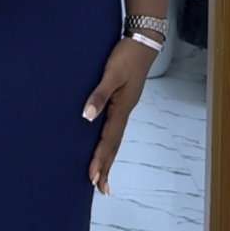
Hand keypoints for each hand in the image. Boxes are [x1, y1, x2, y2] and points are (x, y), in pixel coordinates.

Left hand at [81, 37, 159, 193]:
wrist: (143, 42)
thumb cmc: (126, 56)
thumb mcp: (111, 73)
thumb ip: (99, 95)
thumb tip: (86, 117)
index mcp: (121, 108)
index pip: (108, 140)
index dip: (100, 159)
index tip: (92, 177)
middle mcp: (124, 112)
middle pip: (114, 145)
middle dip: (106, 166)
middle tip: (100, 188)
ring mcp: (125, 108)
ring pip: (115, 139)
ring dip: (108, 157)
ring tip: (102, 176)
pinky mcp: (123, 101)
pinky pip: (115, 128)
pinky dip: (110, 142)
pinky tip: (105, 146)